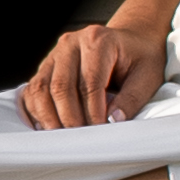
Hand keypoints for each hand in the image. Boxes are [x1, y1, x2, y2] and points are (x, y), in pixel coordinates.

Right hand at [22, 0, 172, 129]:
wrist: (130, 40)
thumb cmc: (139, 58)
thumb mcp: (147, 77)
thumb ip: (131, 99)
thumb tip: (112, 121)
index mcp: (98, 40)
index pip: (89, 82)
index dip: (92, 111)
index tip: (99, 131)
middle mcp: (71, 43)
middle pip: (60, 86)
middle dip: (69, 118)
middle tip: (80, 139)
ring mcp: (55, 54)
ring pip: (40, 88)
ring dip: (48, 117)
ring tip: (63, 137)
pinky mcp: (46, 66)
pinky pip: (32, 90)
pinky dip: (35, 111)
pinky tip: (46, 126)